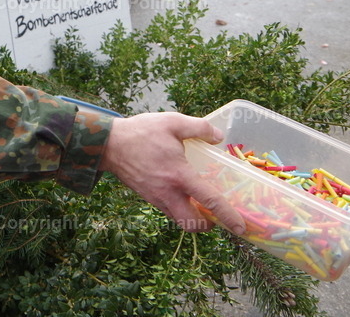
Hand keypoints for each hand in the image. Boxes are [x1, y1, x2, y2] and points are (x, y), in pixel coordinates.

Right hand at [100, 112, 245, 234]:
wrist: (109, 144)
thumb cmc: (141, 132)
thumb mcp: (172, 122)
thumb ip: (199, 127)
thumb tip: (218, 137)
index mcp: (179, 175)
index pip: (209, 200)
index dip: (227, 216)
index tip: (240, 227)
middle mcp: (168, 192)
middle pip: (191, 224)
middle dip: (207, 225)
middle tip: (216, 215)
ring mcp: (156, 197)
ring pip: (179, 219)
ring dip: (193, 217)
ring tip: (201, 203)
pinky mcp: (148, 196)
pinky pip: (168, 209)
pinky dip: (180, 207)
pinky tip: (182, 191)